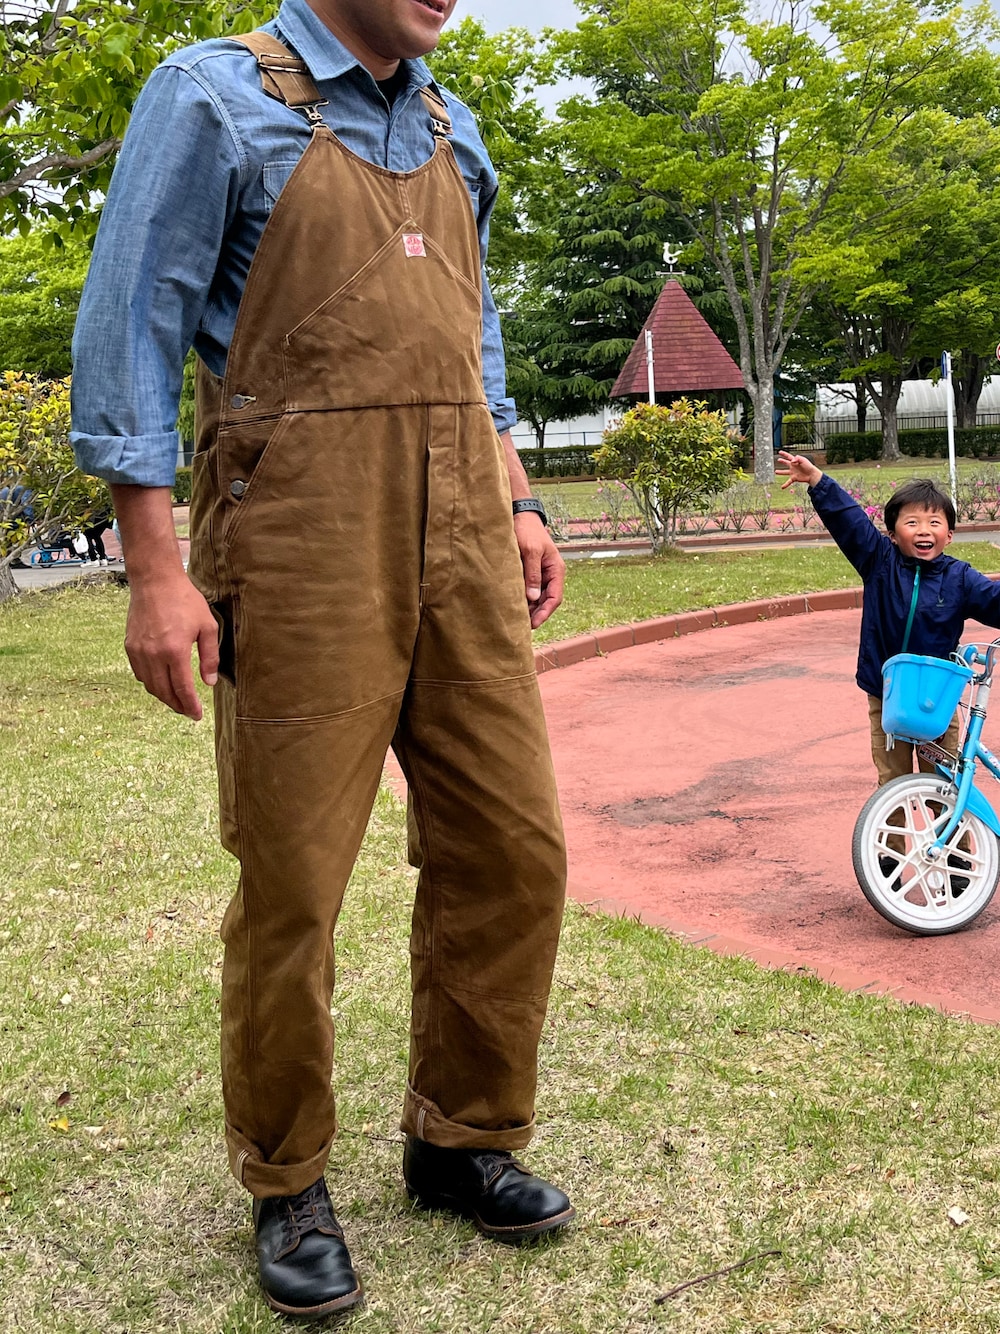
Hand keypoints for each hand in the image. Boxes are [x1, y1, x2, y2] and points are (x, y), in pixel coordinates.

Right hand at [124, 573, 219, 719]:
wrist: (155, 581)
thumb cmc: (185, 600)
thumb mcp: (207, 626)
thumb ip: (210, 657)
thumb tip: (209, 682)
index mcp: (174, 651)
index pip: (182, 688)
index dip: (190, 705)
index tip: (197, 715)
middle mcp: (153, 654)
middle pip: (164, 691)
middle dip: (177, 706)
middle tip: (188, 712)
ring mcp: (139, 651)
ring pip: (150, 685)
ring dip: (164, 697)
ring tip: (176, 701)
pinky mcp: (130, 646)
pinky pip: (140, 673)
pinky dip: (151, 683)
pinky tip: (161, 683)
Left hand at [514, 512, 564, 628]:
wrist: (520, 515)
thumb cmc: (527, 531)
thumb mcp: (530, 551)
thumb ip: (532, 574)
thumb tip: (532, 598)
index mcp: (556, 570)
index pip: (555, 598)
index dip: (544, 613)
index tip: (533, 624)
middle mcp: (550, 575)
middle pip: (546, 601)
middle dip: (536, 614)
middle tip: (521, 627)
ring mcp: (540, 574)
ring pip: (537, 598)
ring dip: (529, 609)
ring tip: (515, 620)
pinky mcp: (530, 572)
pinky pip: (528, 590)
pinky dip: (522, 599)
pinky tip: (512, 606)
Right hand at [776, 450, 821, 489]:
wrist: (812, 474)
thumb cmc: (809, 466)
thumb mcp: (803, 460)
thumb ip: (797, 458)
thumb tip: (791, 461)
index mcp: (795, 461)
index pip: (788, 456)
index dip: (784, 454)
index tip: (779, 452)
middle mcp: (793, 467)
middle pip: (786, 463)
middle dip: (782, 461)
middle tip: (778, 459)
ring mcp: (793, 472)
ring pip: (785, 472)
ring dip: (780, 472)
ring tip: (776, 472)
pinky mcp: (794, 478)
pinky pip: (788, 482)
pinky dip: (785, 485)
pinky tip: (782, 487)